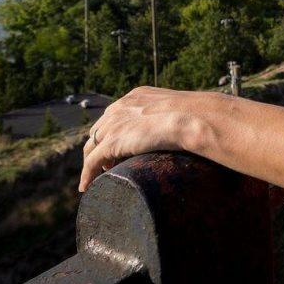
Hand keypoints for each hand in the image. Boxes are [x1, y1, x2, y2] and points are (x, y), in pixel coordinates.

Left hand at [79, 86, 214, 191]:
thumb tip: (191, 125)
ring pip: (92, 146)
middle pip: (99, 129)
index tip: (117, 145)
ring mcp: (114, 124)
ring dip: (91, 162)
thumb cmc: (196, 114)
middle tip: (106, 164)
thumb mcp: (181, 108)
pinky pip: (92, 162)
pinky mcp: (112, 142)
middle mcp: (120, 107)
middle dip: (99, 146)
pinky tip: (87, 187)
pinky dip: (87, 174)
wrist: (193, 117)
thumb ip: (176, 114)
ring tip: (94, 177)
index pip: (115, 115)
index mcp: (136, 96)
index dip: (113, 131)